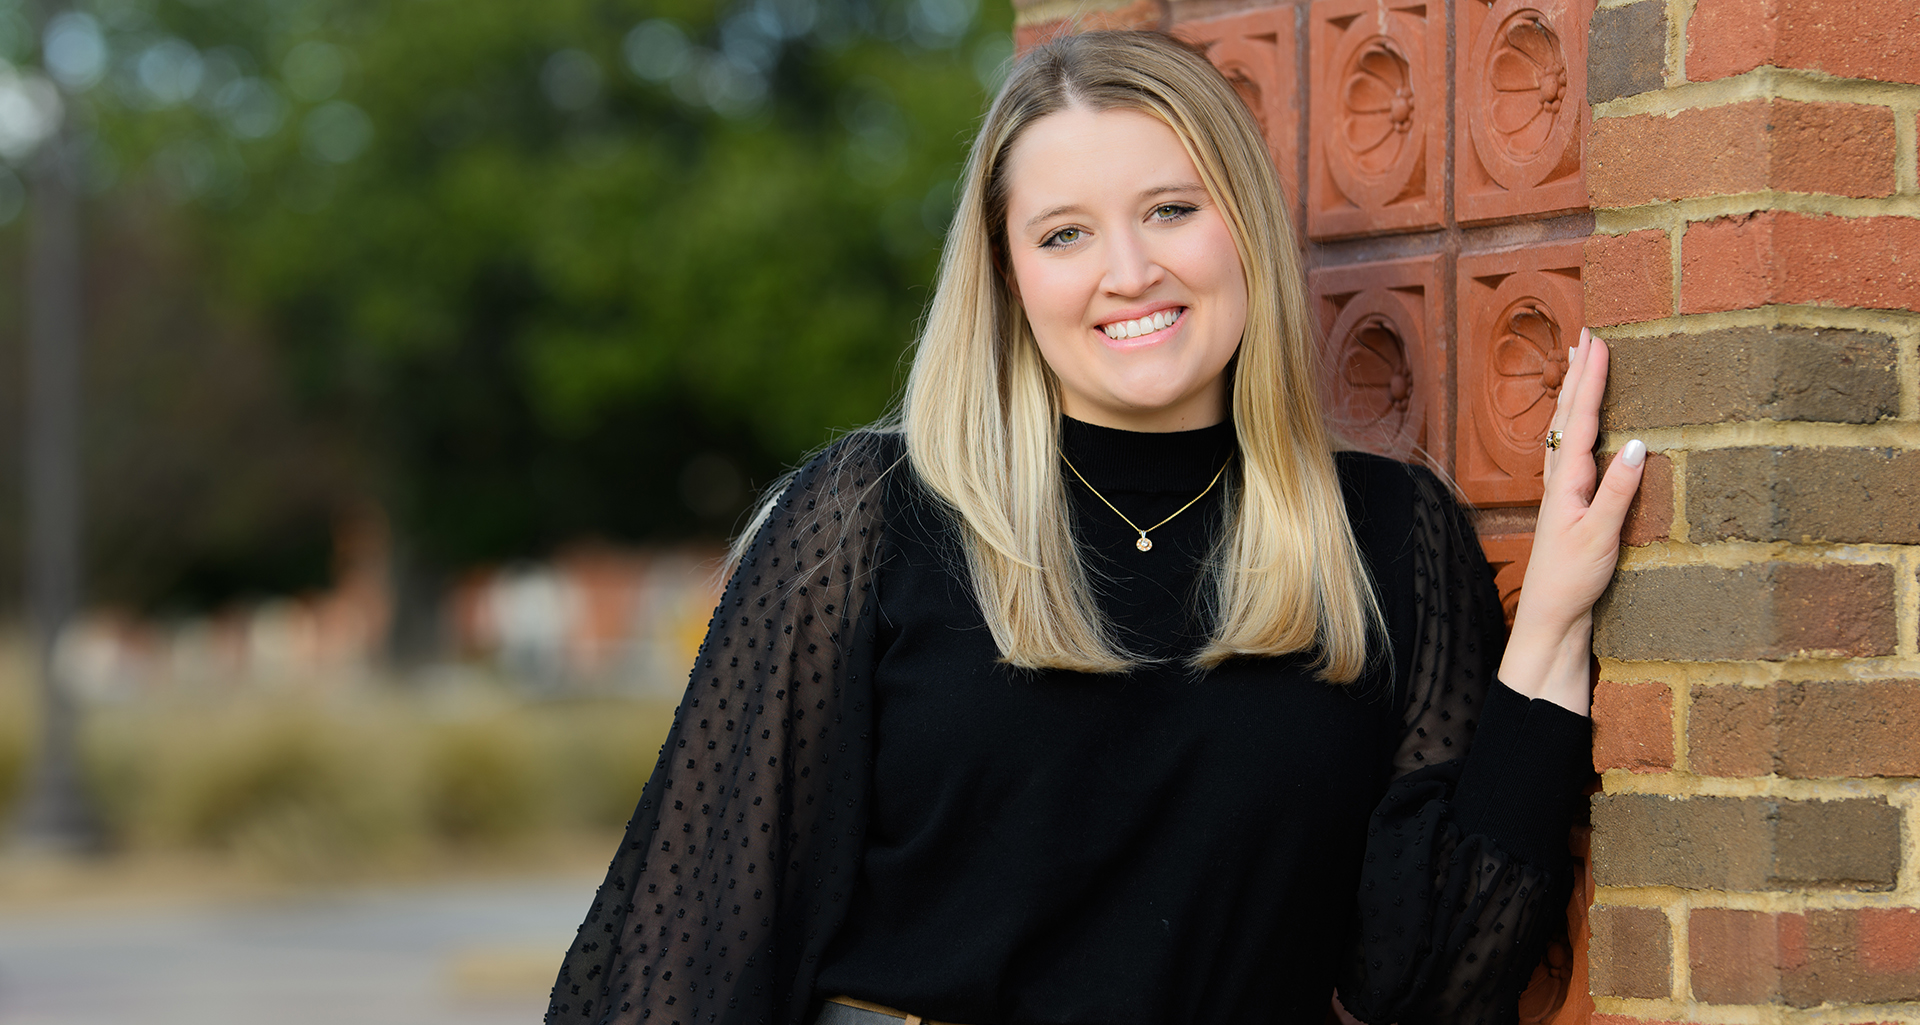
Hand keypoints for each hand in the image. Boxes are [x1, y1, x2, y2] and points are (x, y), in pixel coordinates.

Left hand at [1496, 327, 1645, 715]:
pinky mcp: (1568, 503)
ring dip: (1574, 393)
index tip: (1598, 341)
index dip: (1592, 379)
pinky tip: (1578, 422)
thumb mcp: (1601, 536)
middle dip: (1580, 373)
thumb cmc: (1574, 580)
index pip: (1581, 419)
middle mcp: (1560, 478)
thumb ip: (1619, 491)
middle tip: (1586, 334)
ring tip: (1579, 362)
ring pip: (1566, 429)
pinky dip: (1576, 423)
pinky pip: (1571, 449)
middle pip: (1569, 414)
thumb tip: (1640, 443)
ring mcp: (1561, 489)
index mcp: (1568, 480)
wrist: (1551, 615)